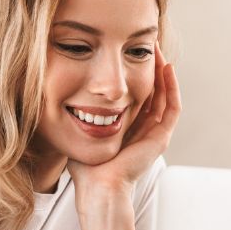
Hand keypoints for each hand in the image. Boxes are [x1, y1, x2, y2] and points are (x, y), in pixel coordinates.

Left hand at [67, 42, 180, 199]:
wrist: (97, 187)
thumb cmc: (84, 167)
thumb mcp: (80, 131)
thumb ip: (76, 114)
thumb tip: (58, 92)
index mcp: (128, 129)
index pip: (136, 94)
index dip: (134, 72)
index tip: (126, 51)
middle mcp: (144, 131)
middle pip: (154, 91)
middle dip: (150, 66)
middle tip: (146, 43)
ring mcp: (155, 134)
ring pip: (166, 96)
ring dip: (163, 72)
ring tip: (157, 49)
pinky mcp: (161, 138)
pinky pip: (173, 107)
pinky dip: (172, 87)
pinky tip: (167, 67)